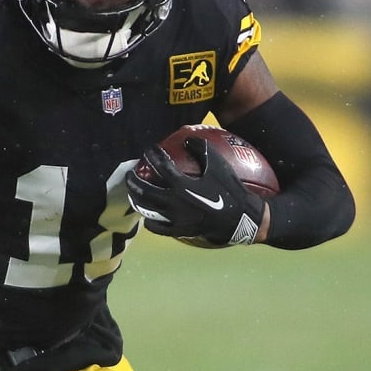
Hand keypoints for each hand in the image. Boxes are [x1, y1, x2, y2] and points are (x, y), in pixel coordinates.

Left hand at [127, 135, 265, 246]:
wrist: (240, 217)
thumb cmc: (229, 189)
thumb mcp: (218, 165)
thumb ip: (202, 150)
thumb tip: (187, 140)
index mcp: (182, 184)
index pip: (161, 166)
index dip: (153, 155)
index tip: (149, 149)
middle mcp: (174, 202)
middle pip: (144, 190)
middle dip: (133, 180)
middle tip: (130, 173)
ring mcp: (174, 218)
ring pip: (146, 210)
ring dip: (136, 199)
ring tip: (133, 192)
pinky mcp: (178, 230)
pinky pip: (157, 227)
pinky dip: (149, 221)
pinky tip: (147, 215)